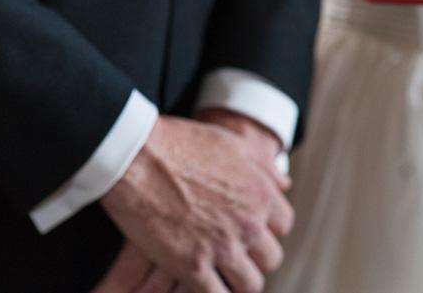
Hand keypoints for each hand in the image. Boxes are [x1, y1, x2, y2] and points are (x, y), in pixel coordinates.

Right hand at [100, 116, 291, 292]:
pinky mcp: (193, 267)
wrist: (138, 157)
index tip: (252, 229)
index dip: (267, 228)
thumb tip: (284, 184)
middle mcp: (249, 224)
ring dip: (238, 280)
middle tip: (236, 253)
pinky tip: (202, 284)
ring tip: (222, 276)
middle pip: (271, 258)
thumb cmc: (181, 144)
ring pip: (250, 284)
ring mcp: (223, 248)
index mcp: (261, 195)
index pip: (283, 225)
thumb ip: (263, 167)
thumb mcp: (232, 144)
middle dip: (255, 257)